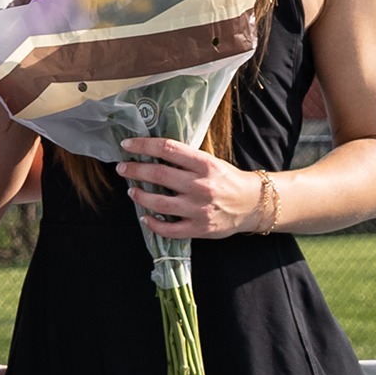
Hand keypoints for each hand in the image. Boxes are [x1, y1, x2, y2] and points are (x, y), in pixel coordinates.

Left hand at [114, 137, 262, 239]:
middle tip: (122, 168)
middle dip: (135, 170)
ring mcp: (199, 209)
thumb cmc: (227, 180)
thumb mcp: (210, 162)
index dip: (144, 145)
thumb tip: (153, 153)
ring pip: (159, 203)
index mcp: (204, 164)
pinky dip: (153, 224)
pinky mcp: (199, 228)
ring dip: (140, 196)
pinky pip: (169, 229)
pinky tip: (145, 217)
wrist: (253, 204)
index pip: (168, 149)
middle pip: (159, 174)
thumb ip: (185, 160)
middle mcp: (201, 185)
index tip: (127, 145)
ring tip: (132, 191)